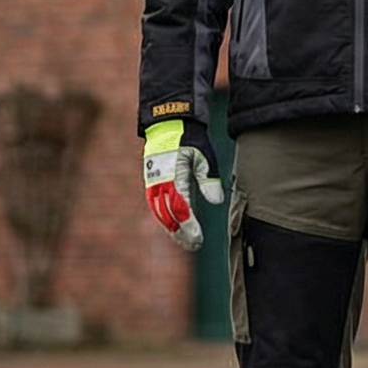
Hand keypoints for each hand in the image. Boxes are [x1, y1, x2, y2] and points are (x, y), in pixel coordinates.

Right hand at [143, 120, 224, 252]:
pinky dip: (165, 219)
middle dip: (181, 233)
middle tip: (195, 245)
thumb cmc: (188, 137)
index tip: (198, 238)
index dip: (189, 226)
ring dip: (172, 229)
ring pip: (160, 213)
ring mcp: (152, 183)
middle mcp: (158, 182)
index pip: (180, 207)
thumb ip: (209, 177)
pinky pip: (156, 206)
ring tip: (186, 242)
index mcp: (172, 175)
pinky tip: (175, 229)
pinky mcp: (151, 182)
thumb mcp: (203, 154)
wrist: (168, 121)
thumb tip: (216, 201)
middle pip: (168, 215)